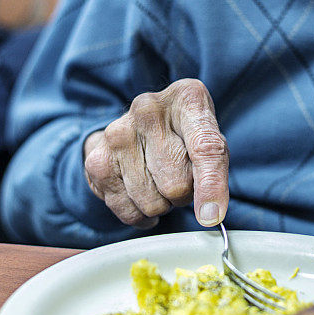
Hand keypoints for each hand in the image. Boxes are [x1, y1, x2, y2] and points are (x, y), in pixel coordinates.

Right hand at [84, 79, 228, 228]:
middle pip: (176, 185)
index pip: (204, 147)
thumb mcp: (210, 138)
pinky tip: (142, 194)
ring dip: (162, 204)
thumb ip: (215, 171)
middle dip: (183, 194)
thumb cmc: (183, 134)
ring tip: (159, 179)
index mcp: (186, 99)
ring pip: (152, 203)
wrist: (140, 125)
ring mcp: (117, 134)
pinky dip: (140, 214)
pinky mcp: (97, 161)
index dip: (210, 184)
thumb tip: (209, 215)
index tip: (211, 214)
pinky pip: (128, 211)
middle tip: (179, 175)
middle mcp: (147, 110)